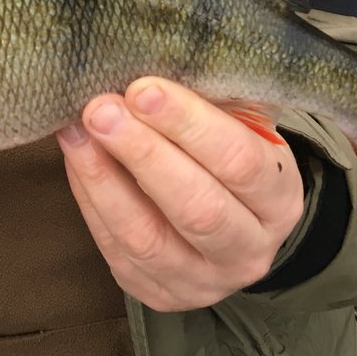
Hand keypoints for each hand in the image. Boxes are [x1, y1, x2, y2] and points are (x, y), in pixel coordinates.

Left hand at [56, 76, 303, 310]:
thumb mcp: (241, 126)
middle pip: (196, 206)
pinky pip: (116, 250)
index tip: (143, 87)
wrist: (233, 223)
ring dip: (103, 179)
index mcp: (280, 199)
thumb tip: (150, 61)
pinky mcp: (158, 294)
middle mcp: (249, 250)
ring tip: (76, 131)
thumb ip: (211, 100)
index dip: (189, 124)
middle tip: (101, 109)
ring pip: (147, 238)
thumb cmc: (229, 153)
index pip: (239, 161)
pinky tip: (76, 158)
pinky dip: (90, 200)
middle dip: (142, 152)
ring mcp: (203, 281)